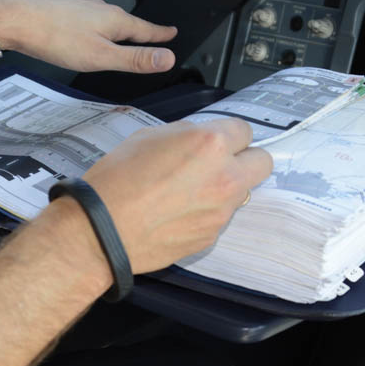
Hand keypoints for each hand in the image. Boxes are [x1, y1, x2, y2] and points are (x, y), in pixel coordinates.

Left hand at [0, 0, 176, 73]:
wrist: (17, 19)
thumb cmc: (54, 37)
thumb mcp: (101, 56)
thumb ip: (134, 60)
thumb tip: (167, 59)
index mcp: (114, 21)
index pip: (146, 29)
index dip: (161, 34)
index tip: (172, 33)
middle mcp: (101, 10)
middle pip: (129, 24)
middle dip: (142, 32)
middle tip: (155, 36)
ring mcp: (83, 9)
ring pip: (109, 21)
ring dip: (120, 30)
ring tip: (126, 37)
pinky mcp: (67, 11)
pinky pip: (92, 21)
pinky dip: (99, 29)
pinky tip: (89, 35)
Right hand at [81, 119, 273, 274]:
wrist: (101, 229)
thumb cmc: (117, 181)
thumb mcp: (148, 137)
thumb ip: (185, 135)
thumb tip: (198, 139)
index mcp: (210, 144)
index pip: (245, 130)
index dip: (227, 134)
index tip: (216, 139)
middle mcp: (224, 177)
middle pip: (263, 162)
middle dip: (245, 159)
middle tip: (218, 162)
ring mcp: (221, 211)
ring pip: (242, 192)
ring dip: (224, 187)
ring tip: (188, 191)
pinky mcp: (211, 236)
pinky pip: (220, 217)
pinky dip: (206, 213)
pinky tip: (177, 212)